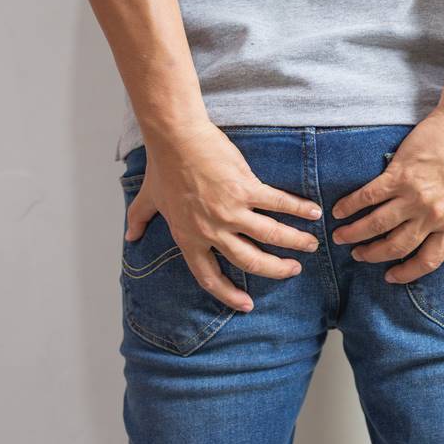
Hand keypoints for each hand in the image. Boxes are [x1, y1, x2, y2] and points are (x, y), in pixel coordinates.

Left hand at [124, 121, 322, 310]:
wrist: (176, 138)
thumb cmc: (162, 166)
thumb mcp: (148, 198)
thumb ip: (140, 219)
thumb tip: (130, 235)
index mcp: (189, 237)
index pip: (209, 276)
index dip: (228, 294)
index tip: (246, 304)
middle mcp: (212, 230)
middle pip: (250, 261)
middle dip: (276, 269)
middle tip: (293, 269)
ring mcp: (231, 211)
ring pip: (271, 236)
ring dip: (295, 242)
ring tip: (311, 244)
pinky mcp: (246, 189)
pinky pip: (278, 204)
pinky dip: (298, 209)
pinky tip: (313, 213)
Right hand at [331, 108, 443, 283]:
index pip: (429, 259)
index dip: (408, 271)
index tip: (392, 276)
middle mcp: (433, 215)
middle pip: (397, 246)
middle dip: (374, 254)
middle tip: (360, 255)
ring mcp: (414, 196)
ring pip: (377, 225)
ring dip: (356, 234)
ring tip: (341, 237)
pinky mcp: (399, 175)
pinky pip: (369, 197)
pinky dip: (351, 206)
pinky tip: (339, 211)